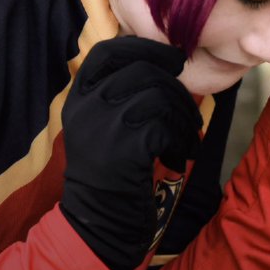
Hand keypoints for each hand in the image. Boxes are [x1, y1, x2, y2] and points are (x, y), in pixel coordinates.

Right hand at [60, 36, 201, 269]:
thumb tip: (169, 59)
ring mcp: (103, 126)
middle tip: (189, 111)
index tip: (172, 60)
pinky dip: (181, 139)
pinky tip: (179, 154)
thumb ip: (122, 92)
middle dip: (176, 88)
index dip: (143, 47)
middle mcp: (87, 107)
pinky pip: (166, 125)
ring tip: (186, 136)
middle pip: (143, 70)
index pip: (107, 51)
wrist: (100, 222)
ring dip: (183, 116)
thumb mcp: (103, 125)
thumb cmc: (112, 171)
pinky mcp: (125, 148)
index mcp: (79, 97)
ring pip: (158, 96)